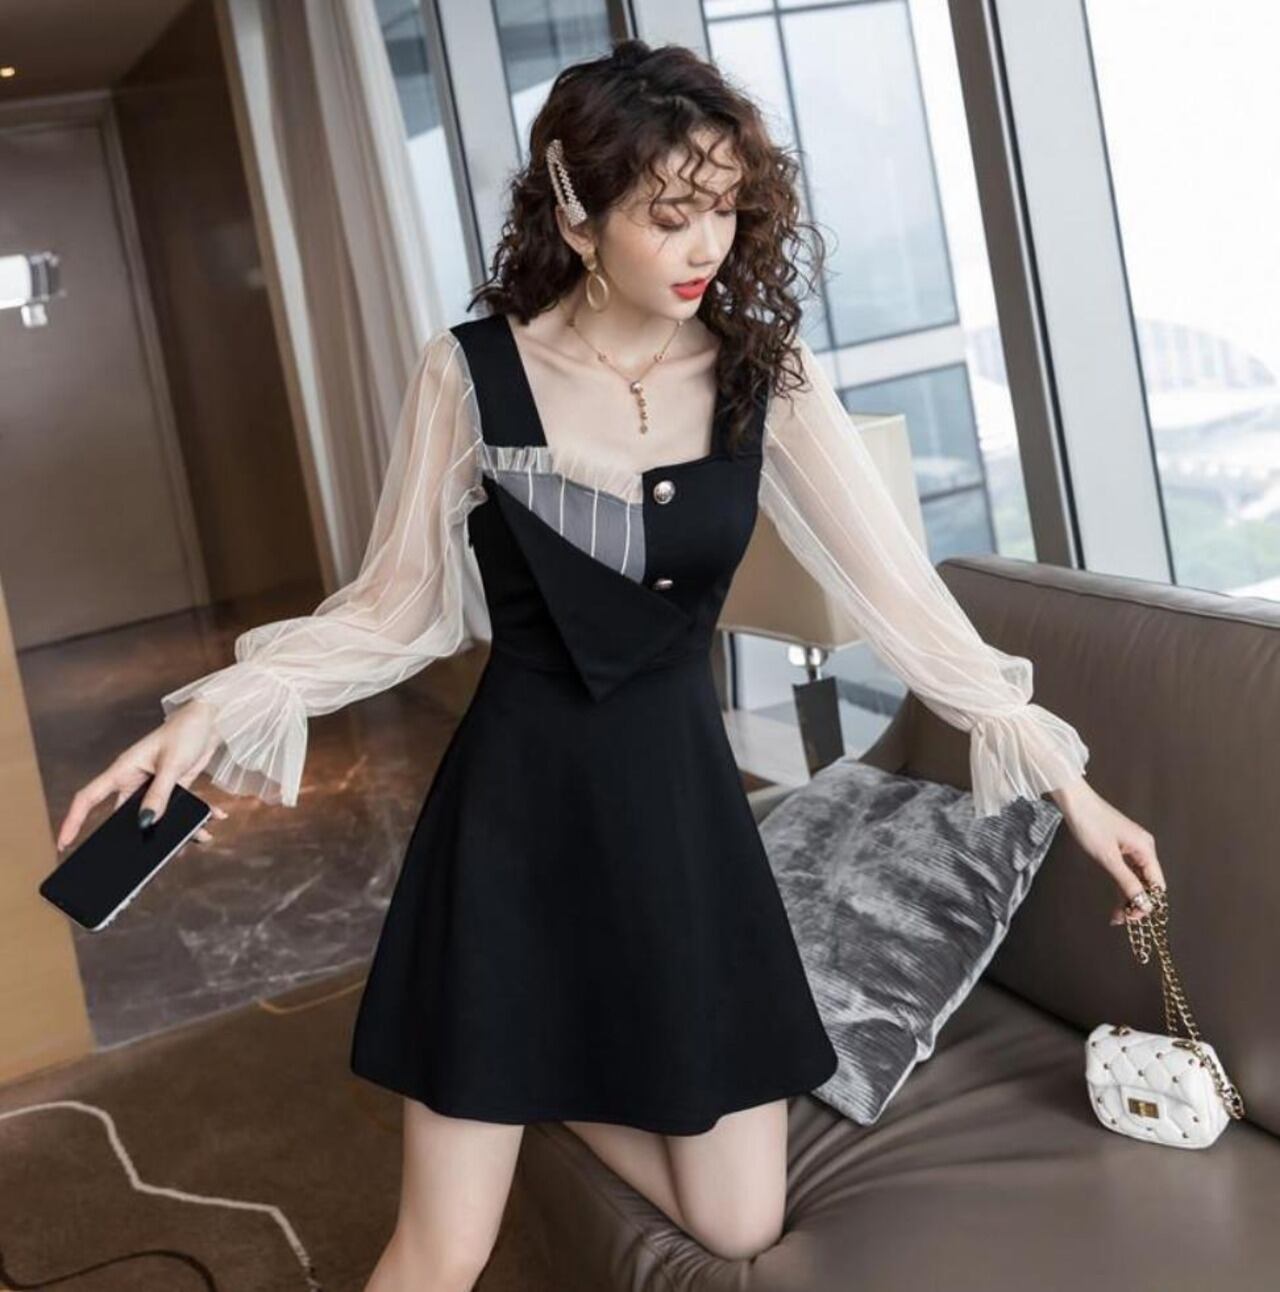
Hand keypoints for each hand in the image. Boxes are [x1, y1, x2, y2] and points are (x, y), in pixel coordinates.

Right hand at [55, 700, 228, 852]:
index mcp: (123, 770)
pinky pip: (180, 809)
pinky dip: (197, 816)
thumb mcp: (171, 764)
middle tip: (144, 859)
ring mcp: (155, 787)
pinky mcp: (175, 788)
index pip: (88, 797)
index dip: (74, 820)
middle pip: (125, 817)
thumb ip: (160, 793)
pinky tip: (213, 818)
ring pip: (157, 817)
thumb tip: (146, 822)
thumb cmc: (185, 731)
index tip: (64, 843)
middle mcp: (135, 781)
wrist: (210, 719)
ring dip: (177, 829)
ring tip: (197, 836)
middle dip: (135, 837)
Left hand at [1048, 777, 1164, 925]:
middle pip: (1148, 883)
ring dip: (1127, 897)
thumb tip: (1144, 904)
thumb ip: (1127, 881)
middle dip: (1137, 903)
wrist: (1074, 801)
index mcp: (1146, 849)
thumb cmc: (1090, 824)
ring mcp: (1131, 848)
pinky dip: (1120, 886)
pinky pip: (1126, 871)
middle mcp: (1143, 848)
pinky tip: (1115, 902)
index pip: (1157, 884)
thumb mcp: (1108, 858)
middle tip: (1122, 920)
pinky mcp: (1119, 847)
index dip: (1148, 903)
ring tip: (1116, 917)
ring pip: (1136, 879)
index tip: (1133, 918)